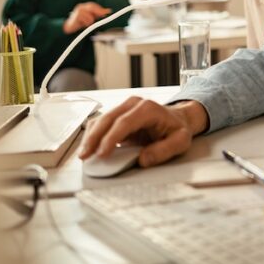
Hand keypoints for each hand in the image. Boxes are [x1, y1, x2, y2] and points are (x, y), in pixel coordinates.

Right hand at [63, 1, 111, 33]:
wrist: (69, 28)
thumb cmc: (79, 23)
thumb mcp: (89, 18)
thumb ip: (97, 14)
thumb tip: (108, 10)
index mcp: (83, 6)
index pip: (93, 5)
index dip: (100, 8)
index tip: (107, 11)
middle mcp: (80, 7)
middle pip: (92, 7)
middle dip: (99, 11)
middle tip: (104, 15)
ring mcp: (78, 10)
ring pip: (90, 14)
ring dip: (91, 21)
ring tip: (87, 24)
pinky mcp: (77, 16)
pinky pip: (86, 19)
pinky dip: (87, 23)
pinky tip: (83, 25)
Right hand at [77, 97, 208, 166]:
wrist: (178, 119)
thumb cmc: (178, 129)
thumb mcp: (180, 141)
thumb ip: (163, 151)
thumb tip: (142, 159)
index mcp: (148, 108)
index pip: (124, 122)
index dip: (111, 138)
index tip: (102, 153)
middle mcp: (133, 104)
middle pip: (108, 118)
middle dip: (94, 138)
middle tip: (85, 155)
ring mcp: (124, 108)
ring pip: (101, 120)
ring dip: (90, 137)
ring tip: (83, 154)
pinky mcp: (118, 116)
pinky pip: (101, 123)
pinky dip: (93, 135)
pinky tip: (88, 147)